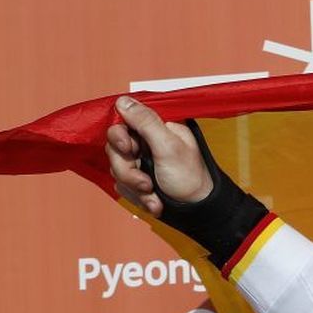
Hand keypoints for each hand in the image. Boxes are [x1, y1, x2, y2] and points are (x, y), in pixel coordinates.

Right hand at [104, 95, 212, 215]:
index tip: (129, 149)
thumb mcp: (169, 147)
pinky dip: (138, 197)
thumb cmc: (190, 178)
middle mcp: (146, 144)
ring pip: (117, 170)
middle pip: (115, 150)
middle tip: (147, 183)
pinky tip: (154, 203)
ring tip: (153, 196)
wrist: (198, 211)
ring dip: (134, 188)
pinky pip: (123, 186)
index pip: (121, 124)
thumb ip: (146, 122)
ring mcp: (141, 163)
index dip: (119, 138)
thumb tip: (124, 100)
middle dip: (128, 171)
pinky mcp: (137, 180)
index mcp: (156, 129)